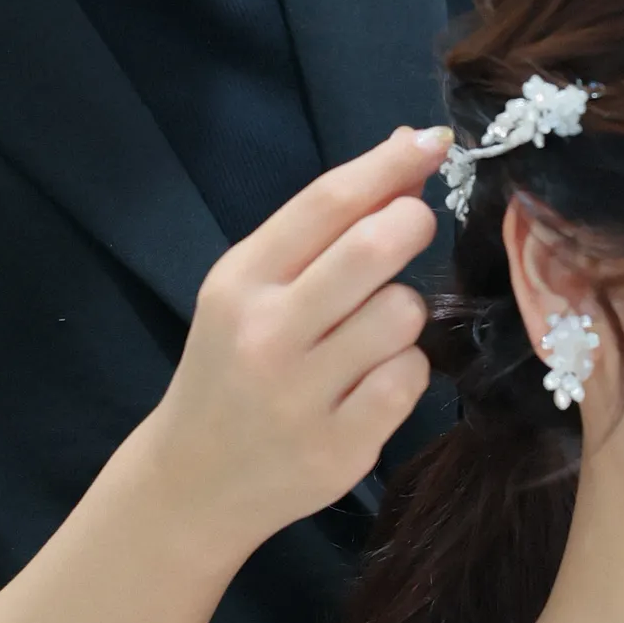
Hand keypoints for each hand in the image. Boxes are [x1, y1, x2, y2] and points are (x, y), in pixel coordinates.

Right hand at [145, 125, 448, 561]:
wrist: (192, 481)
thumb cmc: (233, 367)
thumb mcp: (251, 289)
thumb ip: (323, 228)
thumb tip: (406, 152)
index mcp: (240, 282)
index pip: (327, 203)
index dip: (389, 164)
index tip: (431, 141)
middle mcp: (266, 335)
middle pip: (373, 249)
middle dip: (411, 224)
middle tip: (413, 228)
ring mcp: (301, 396)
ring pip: (403, 315)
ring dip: (403, 314)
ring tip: (371, 334)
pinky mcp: (338, 448)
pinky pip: (410, 379)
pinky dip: (405, 373)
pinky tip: (370, 385)